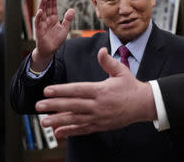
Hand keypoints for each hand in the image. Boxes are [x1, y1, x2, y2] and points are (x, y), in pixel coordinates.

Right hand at [32, 0, 73, 68]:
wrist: (51, 50)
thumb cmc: (56, 40)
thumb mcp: (64, 28)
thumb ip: (67, 19)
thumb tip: (72, 9)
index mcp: (53, 19)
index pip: (53, 8)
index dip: (53, 0)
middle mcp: (47, 20)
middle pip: (47, 8)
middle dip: (48, 0)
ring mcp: (42, 24)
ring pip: (42, 13)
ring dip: (42, 5)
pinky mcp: (39, 30)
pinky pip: (38, 22)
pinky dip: (39, 16)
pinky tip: (40, 11)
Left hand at [35, 47, 156, 137]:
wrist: (144, 104)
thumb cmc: (131, 86)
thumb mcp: (121, 71)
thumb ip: (108, 61)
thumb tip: (101, 50)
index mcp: (101, 90)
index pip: (77, 90)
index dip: (61, 91)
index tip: (47, 91)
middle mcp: (98, 105)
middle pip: (72, 105)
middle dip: (54, 105)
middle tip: (38, 106)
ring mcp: (99, 117)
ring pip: (75, 119)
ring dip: (58, 120)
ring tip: (44, 122)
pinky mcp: (101, 125)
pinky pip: (83, 129)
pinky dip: (70, 131)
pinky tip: (58, 132)